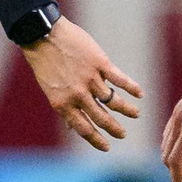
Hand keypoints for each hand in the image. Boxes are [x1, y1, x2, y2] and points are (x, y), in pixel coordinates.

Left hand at [20, 16, 143, 151]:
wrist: (41, 34)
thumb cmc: (44, 62)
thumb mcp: (50, 88)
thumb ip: (64, 106)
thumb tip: (71, 127)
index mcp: (63, 103)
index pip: (84, 128)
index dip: (96, 140)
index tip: (106, 147)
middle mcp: (78, 94)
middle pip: (102, 118)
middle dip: (114, 129)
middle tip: (123, 134)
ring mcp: (90, 79)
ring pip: (114, 101)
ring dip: (127, 110)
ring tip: (135, 114)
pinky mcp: (100, 64)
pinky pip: (120, 80)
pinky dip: (132, 87)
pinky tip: (139, 94)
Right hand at [162, 63, 181, 181]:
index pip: (176, 160)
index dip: (178, 178)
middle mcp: (178, 121)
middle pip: (167, 154)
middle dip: (175, 173)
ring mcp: (176, 114)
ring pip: (165, 144)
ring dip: (173, 161)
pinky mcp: (179, 109)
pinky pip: (168, 133)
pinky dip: (172, 148)